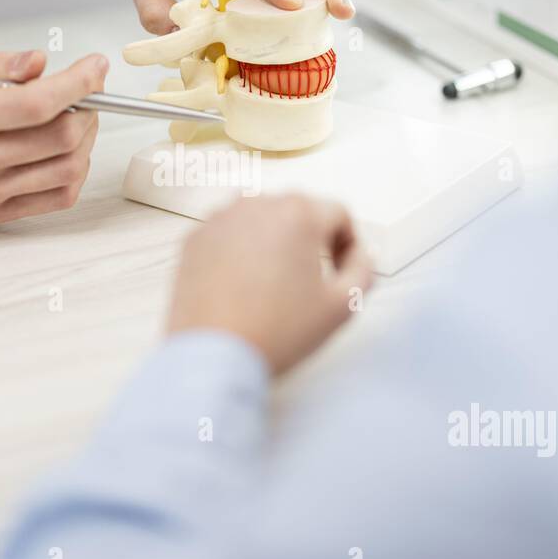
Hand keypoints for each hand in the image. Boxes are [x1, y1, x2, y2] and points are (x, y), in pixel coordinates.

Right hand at [0, 46, 106, 222]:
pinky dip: (73, 172)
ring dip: (85, 141)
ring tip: (76, 119)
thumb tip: (40, 61)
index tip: (96, 66)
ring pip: (66, 170)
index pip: (39, 103)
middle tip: (87, 93)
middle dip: (88, 109)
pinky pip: (55, 199)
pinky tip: (65, 151)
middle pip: (61, 138)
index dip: (80, 83)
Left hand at [166, 194, 373, 372]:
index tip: (341, 271)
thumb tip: (359, 253)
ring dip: (274, 240)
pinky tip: (241, 284)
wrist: (214, 355)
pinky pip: (228, 232)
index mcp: (298, 213)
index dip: (347, 244)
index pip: (337, 214)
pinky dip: (239, 249)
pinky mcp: (194, 238)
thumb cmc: (278, 331)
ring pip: (261, 218)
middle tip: (308, 280)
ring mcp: (220, 218)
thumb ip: (363, 270)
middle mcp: (257, 203)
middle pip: (298, 211)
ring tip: (273, 282)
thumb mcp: (341, 306)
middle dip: (310, 239)